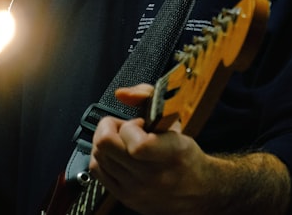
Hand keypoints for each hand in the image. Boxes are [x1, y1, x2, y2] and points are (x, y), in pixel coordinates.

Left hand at [88, 84, 212, 214]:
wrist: (195, 190)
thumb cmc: (184, 153)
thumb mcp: (175, 119)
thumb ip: (148, 96)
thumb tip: (122, 94)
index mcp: (172, 154)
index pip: (137, 146)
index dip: (130, 127)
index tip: (139, 123)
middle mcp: (153, 176)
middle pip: (107, 146)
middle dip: (111, 127)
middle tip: (124, 127)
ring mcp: (136, 189)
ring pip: (98, 155)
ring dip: (107, 142)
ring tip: (123, 141)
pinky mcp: (124, 197)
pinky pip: (96, 169)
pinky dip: (102, 156)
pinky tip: (117, 153)